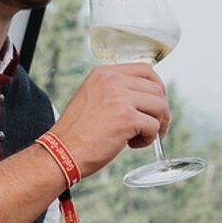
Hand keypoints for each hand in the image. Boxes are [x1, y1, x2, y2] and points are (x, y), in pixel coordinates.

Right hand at [51, 64, 169, 176]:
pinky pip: (154, 126)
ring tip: (138, 136)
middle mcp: (111, 80)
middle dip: (160, 110)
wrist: (61, 153)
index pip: (145, 70)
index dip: (156, 87)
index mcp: (103, 74)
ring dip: (155, 125)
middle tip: (152, 127)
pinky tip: (132, 144)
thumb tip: (146, 97)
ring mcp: (120, 97)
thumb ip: (115, 91)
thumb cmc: (77, 133)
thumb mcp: (93, 98)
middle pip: (156, 88)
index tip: (154, 104)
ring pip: (160, 106)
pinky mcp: (126, 118)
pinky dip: (148, 139)